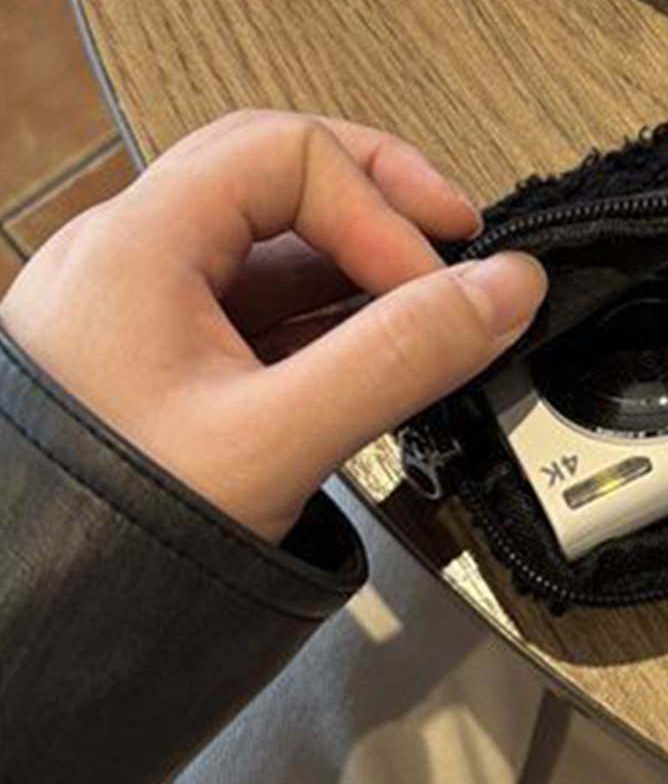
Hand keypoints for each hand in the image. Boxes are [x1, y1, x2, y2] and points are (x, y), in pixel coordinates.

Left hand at [0, 111, 545, 542]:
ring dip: (357, 263)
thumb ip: (400, 358)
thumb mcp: (277, 442)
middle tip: (453, 239)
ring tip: (422, 314)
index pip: (290, 156)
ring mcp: (138, 308)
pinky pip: (254, 301)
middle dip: (378, 201)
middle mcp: (127, 259)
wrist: (36, 626)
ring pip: (267, 238)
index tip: (436, 284)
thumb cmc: (107, 533)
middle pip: (275, 171)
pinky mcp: (155, 359)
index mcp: (136, 248)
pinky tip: (371, 355)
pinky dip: (325, 315)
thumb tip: (506, 289)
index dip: (381, 206)